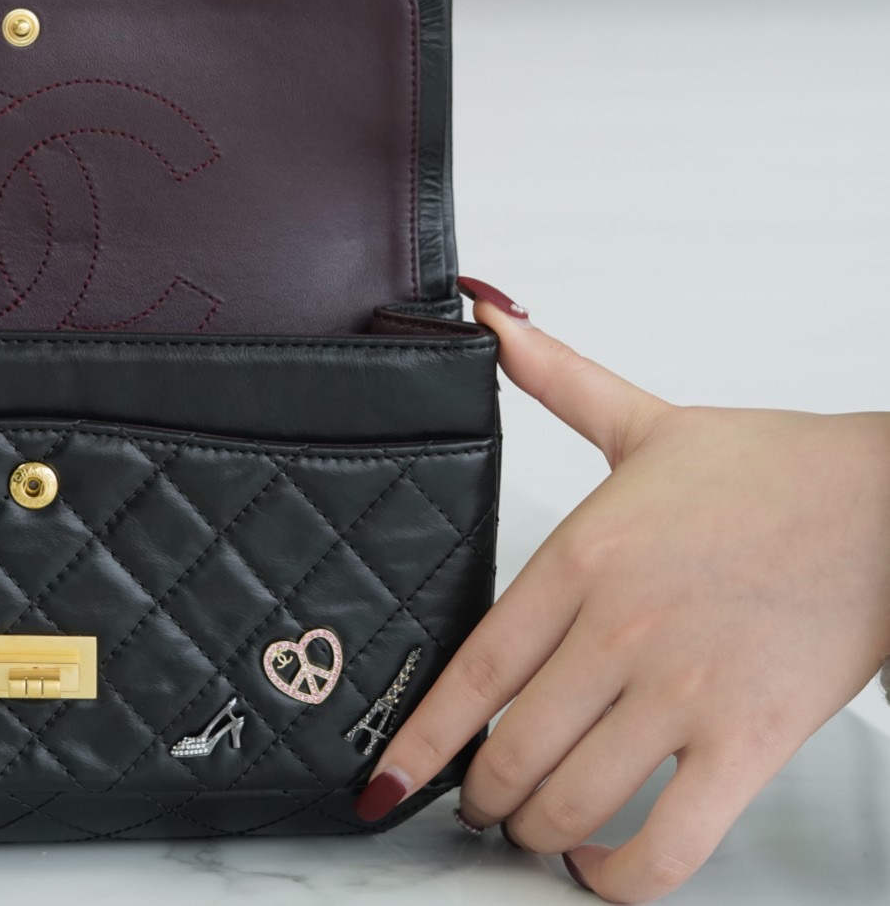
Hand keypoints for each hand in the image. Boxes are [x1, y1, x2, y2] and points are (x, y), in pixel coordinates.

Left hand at [356, 276, 889, 901]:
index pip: (474, 669)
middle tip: (474, 804)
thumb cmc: (775, 470)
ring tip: (530, 830)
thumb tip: (487, 316)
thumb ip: (554, 378)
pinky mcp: (749, 741)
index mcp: (582, 559)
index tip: (389, 779)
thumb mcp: (643, 421)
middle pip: (513, 748)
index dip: (422, 736)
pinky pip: (671, 842)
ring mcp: (683, 690)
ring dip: (536, 833)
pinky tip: (604, 867)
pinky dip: (623, 875)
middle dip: (480, 796)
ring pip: (574, 798)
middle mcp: (619, 630)